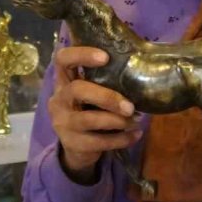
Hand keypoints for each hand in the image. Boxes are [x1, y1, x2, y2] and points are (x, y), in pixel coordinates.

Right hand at [49, 46, 140, 183]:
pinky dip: (121, 139)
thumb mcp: (93, 91)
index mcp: (64, 80)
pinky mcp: (72, 144)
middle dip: (107, 97)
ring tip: (136, 120)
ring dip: (117, 120)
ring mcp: (63, 123)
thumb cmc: (90, 109)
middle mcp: (59, 99)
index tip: (105, 57)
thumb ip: (106, 79)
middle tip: (130, 106)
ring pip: (89, 120)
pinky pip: (99, 142)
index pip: (63, 59)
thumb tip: (142, 67)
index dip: (81, 54)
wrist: (77, 147)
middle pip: (77, 90)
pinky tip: (136, 135)